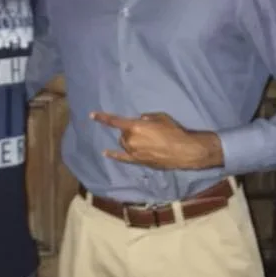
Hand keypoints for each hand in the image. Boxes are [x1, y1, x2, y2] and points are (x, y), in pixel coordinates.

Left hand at [90, 111, 223, 170]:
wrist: (183, 151)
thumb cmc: (173, 131)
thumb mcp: (161, 117)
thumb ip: (147, 118)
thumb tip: (141, 120)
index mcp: (135, 126)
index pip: (115, 121)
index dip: (103, 117)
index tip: (92, 115)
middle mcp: (131, 140)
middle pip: (123, 133)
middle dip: (130, 130)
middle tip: (145, 131)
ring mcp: (133, 152)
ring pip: (124, 143)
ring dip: (130, 140)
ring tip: (146, 141)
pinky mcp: (137, 161)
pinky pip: (122, 158)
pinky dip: (113, 155)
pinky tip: (105, 153)